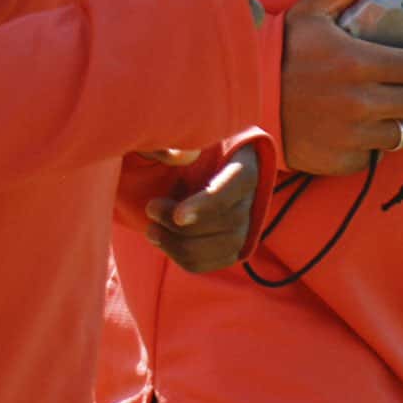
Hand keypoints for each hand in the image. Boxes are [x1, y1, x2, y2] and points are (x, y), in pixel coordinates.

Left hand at [146, 145, 260, 272]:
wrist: (203, 166)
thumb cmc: (192, 149)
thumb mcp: (188, 137)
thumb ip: (176, 141)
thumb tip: (178, 156)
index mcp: (245, 170)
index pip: (229, 194)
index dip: (204, 206)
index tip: (177, 214)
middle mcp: (251, 202)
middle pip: (223, 224)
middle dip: (181, 226)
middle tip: (150, 208)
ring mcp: (243, 229)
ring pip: (214, 249)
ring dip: (176, 245)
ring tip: (151, 230)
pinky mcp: (228, 250)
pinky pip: (204, 264)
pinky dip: (178, 257)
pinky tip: (162, 240)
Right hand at [280, 0, 402, 175]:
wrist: (246, 102)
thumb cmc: (283, 52)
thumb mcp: (311, 12)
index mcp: (360, 63)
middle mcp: (361, 103)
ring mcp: (352, 136)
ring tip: (398, 106)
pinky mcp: (341, 161)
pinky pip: (377, 155)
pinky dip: (378, 143)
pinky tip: (368, 126)